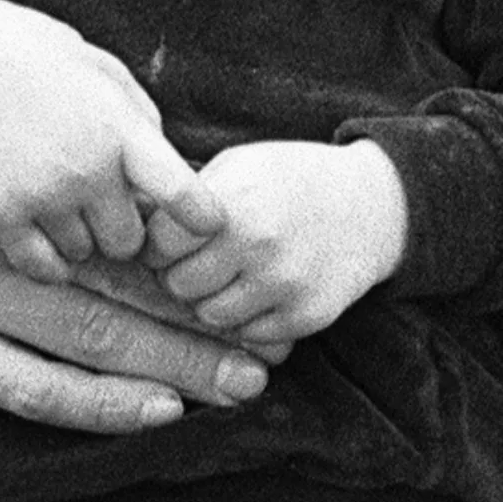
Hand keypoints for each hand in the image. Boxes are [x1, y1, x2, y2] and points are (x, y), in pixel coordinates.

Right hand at [0, 0, 200, 274]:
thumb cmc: (35, 58)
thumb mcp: (102, 71)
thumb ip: (141, 120)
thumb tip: (172, 169)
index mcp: (122, 130)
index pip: (184, 195)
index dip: (200, 220)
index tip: (200, 226)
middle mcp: (88, 169)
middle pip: (130, 241)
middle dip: (121, 229)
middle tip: (100, 206)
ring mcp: (44, 194)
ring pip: (85, 255)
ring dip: (78, 239)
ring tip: (59, 204)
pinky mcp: (2, 213)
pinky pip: (41, 267)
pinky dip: (46, 261)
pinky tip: (41, 236)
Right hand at [0, 169, 267, 433]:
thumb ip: (52, 192)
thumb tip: (145, 197)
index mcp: (17, 197)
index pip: (126, 237)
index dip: (194, 268)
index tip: (252, 286)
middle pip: (125, 293)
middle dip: (203, 329)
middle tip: (271, 355)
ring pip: (90, 345)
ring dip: (171, 370)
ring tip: (236, 387)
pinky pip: (30, 389)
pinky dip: (97, 402)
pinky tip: (152, 409)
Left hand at [142, 138, 409, 357]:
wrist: (372, 205)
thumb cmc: (291, 180)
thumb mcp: (238, 166)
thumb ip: (190, 198)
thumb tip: (130, 223)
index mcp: (233, 202)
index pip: (158, 244)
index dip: (158, 244)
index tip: (171, 242)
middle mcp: (257, 245)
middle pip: (179, 285)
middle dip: (180, 276)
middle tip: (199, 262)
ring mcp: (284, 284)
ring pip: (210, 317)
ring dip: (212, 301)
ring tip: (231, 276)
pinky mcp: (306, 316)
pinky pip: (250, 335)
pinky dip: (248, 319)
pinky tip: (261, 291)